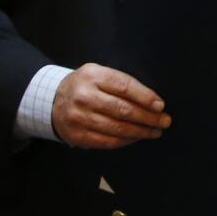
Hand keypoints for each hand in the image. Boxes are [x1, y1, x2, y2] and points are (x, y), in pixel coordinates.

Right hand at [51, 64, 170, 149]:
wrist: (52, 101)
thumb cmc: (86, 85)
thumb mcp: (99, 74)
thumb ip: (122, 83)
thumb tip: (152, 101)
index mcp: (93, 76)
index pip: (125, 87)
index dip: (145, 97)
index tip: (161, 106)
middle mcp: (84, 96)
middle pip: (123, 109)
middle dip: (148, 117)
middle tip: (164, 121)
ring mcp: (79, 117)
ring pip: (117, 128)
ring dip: (140, 132)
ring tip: (155, 131)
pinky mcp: (76, 136)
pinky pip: (107, 141)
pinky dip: (126, 141)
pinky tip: (136, 138)